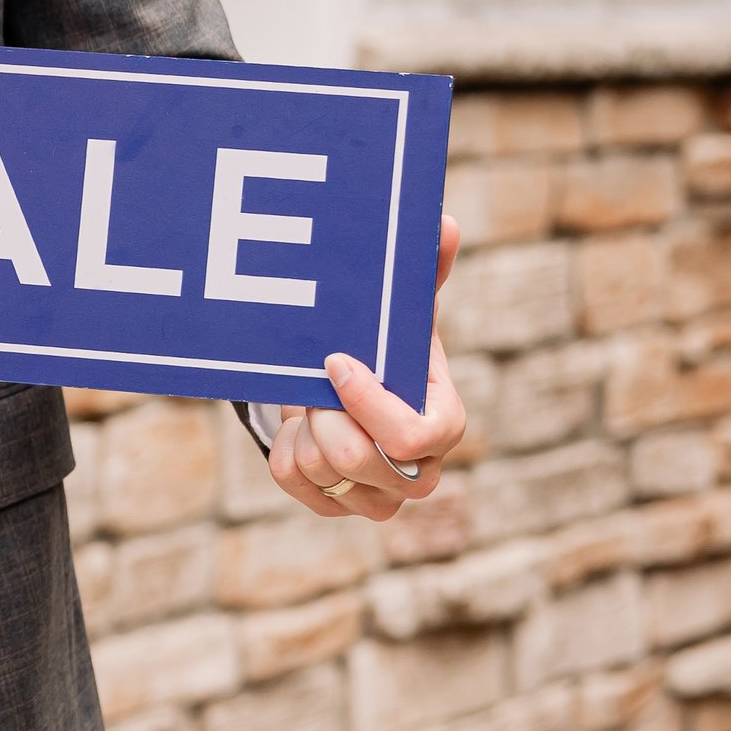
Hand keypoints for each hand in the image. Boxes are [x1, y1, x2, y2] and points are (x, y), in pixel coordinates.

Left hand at [270, 214, 465, 523]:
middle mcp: (419, 473)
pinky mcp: (337, 508)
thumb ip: (425, 269)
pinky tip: (302, 424)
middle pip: (356, 457)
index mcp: (444, 424)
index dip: (367, 404)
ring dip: (303, 424)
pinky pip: (293, 479)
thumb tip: (445, 223)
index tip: (335, 361)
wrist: (354, 392)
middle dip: (322, 412)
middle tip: (313, 379)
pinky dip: (286, 445)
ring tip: (312, 398)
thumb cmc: (388, 348)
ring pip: (321, 469)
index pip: (412, 436)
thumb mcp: (402, 311)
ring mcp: (379, 499)